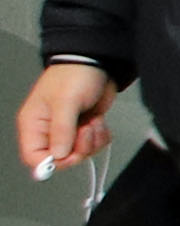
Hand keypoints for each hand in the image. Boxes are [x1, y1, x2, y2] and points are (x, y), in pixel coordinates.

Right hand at [15, 61, 110, 178]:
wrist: (97, 63)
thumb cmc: (74, 74)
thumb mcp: (66, 102)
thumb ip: (62, 130)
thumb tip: (58, 155)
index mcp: (33, 124)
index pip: (33, 157)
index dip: (51, 162)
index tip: (68, 153)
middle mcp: (48, 130)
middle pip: (59, 159)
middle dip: (78, 149)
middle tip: (86, 130)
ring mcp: (67, 130)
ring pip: (78, 153)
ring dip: (91, 141)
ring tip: (92, 121)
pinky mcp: (84, 128)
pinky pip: (92, 145)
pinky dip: (100, 137)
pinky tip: (98, 121)